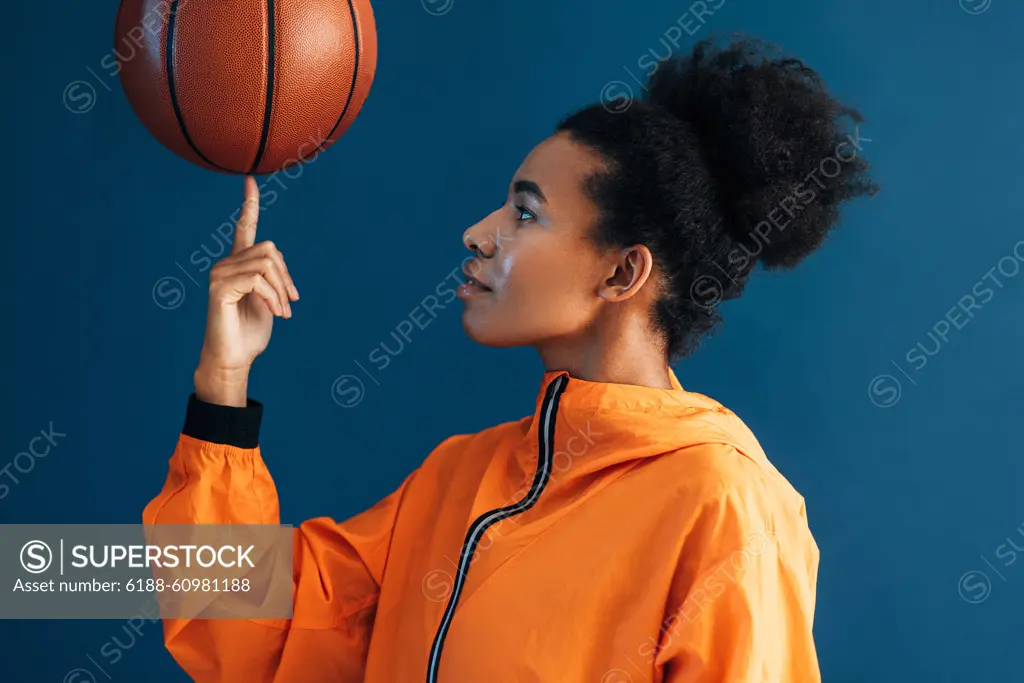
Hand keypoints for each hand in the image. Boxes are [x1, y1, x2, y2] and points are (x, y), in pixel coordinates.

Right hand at [194, 177, 298, 405]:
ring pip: (266, 263)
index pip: (243, 228)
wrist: (235, 358)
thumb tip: (278, 266)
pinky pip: (257, 279)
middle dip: (286, 276)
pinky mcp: (219, 287)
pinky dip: (272, 297)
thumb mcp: (270, 300)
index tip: (251, 180)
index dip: (249, 204)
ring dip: (281, 290)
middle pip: (269, 249)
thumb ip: (272, 279)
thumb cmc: (250, 332)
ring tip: (282, 311)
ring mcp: (219, 274)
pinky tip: (275, 313)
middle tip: (290, 303)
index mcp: (239, 264)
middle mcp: (225, 263)